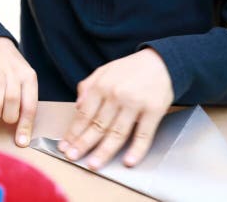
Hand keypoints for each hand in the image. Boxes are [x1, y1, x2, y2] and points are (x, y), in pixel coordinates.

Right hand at [0, 37, 37, 146]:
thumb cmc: (11, 71)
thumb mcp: (24, 83)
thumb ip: (24, 104)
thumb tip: (23, 137)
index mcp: (28, 77)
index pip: (29, 104)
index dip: (25, 125)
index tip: (21, 142)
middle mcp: (12, 71)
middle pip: (13, 97)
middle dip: (8, 114)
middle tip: (2, 119)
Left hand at [59, 48, 172, 168]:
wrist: (161, 62)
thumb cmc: (130, 69)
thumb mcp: (104, 70)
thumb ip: (88, 86)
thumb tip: (77, 106)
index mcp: (102, 86)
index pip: (84, 114)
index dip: (73, 132)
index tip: (64, 145)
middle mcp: (116, 96)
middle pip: (98, 125)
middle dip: (83, 144)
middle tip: (72, 157)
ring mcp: (135, 104)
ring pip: (117, 133)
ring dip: (104, 151)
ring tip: (93, 164)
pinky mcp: (154, 111)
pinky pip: (144, 134)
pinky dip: (136, 150)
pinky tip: (128, 161)